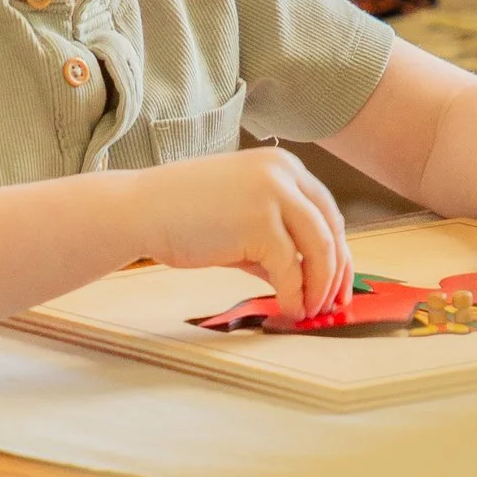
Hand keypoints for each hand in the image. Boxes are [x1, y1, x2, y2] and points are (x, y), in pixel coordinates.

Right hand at [129, 146, 351, 318]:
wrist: (139, 210)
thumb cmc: (181, 214)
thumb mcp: (240, 219)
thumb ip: (274, 241)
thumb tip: (303, 279)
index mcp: (282, 165)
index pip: (326, 211)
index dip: (337, 251)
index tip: (336, 281)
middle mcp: (284, 173)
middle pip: (331, 230)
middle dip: (336, 273)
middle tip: (331, 304)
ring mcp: (274, 194)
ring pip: (320, 250)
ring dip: (319, 288)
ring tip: (309, 311)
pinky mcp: (261, 224)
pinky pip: (291, 269)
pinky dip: (294, 296)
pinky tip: (288, 311)